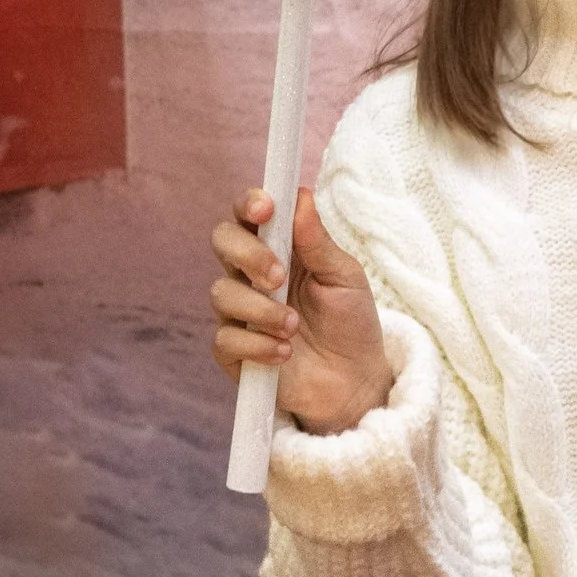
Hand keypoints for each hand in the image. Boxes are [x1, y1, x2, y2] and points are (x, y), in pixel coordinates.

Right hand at [211, 187, 393, 436]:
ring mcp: (239, 312)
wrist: (354, 380)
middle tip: (280, 277)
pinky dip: (257, 345)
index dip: (249, 204)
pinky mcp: (234, 350)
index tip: (265, 208)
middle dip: (249, 255)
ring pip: (222, 293)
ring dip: (260, 309)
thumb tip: (300, 196)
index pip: (249, 215)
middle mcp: (252, 275)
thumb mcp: (345, 278)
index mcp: (280, 249)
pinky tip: (284, 353)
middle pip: (223, 242)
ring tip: (293, 326)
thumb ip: (319, 242)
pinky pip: (225, 338)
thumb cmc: (350, 322)